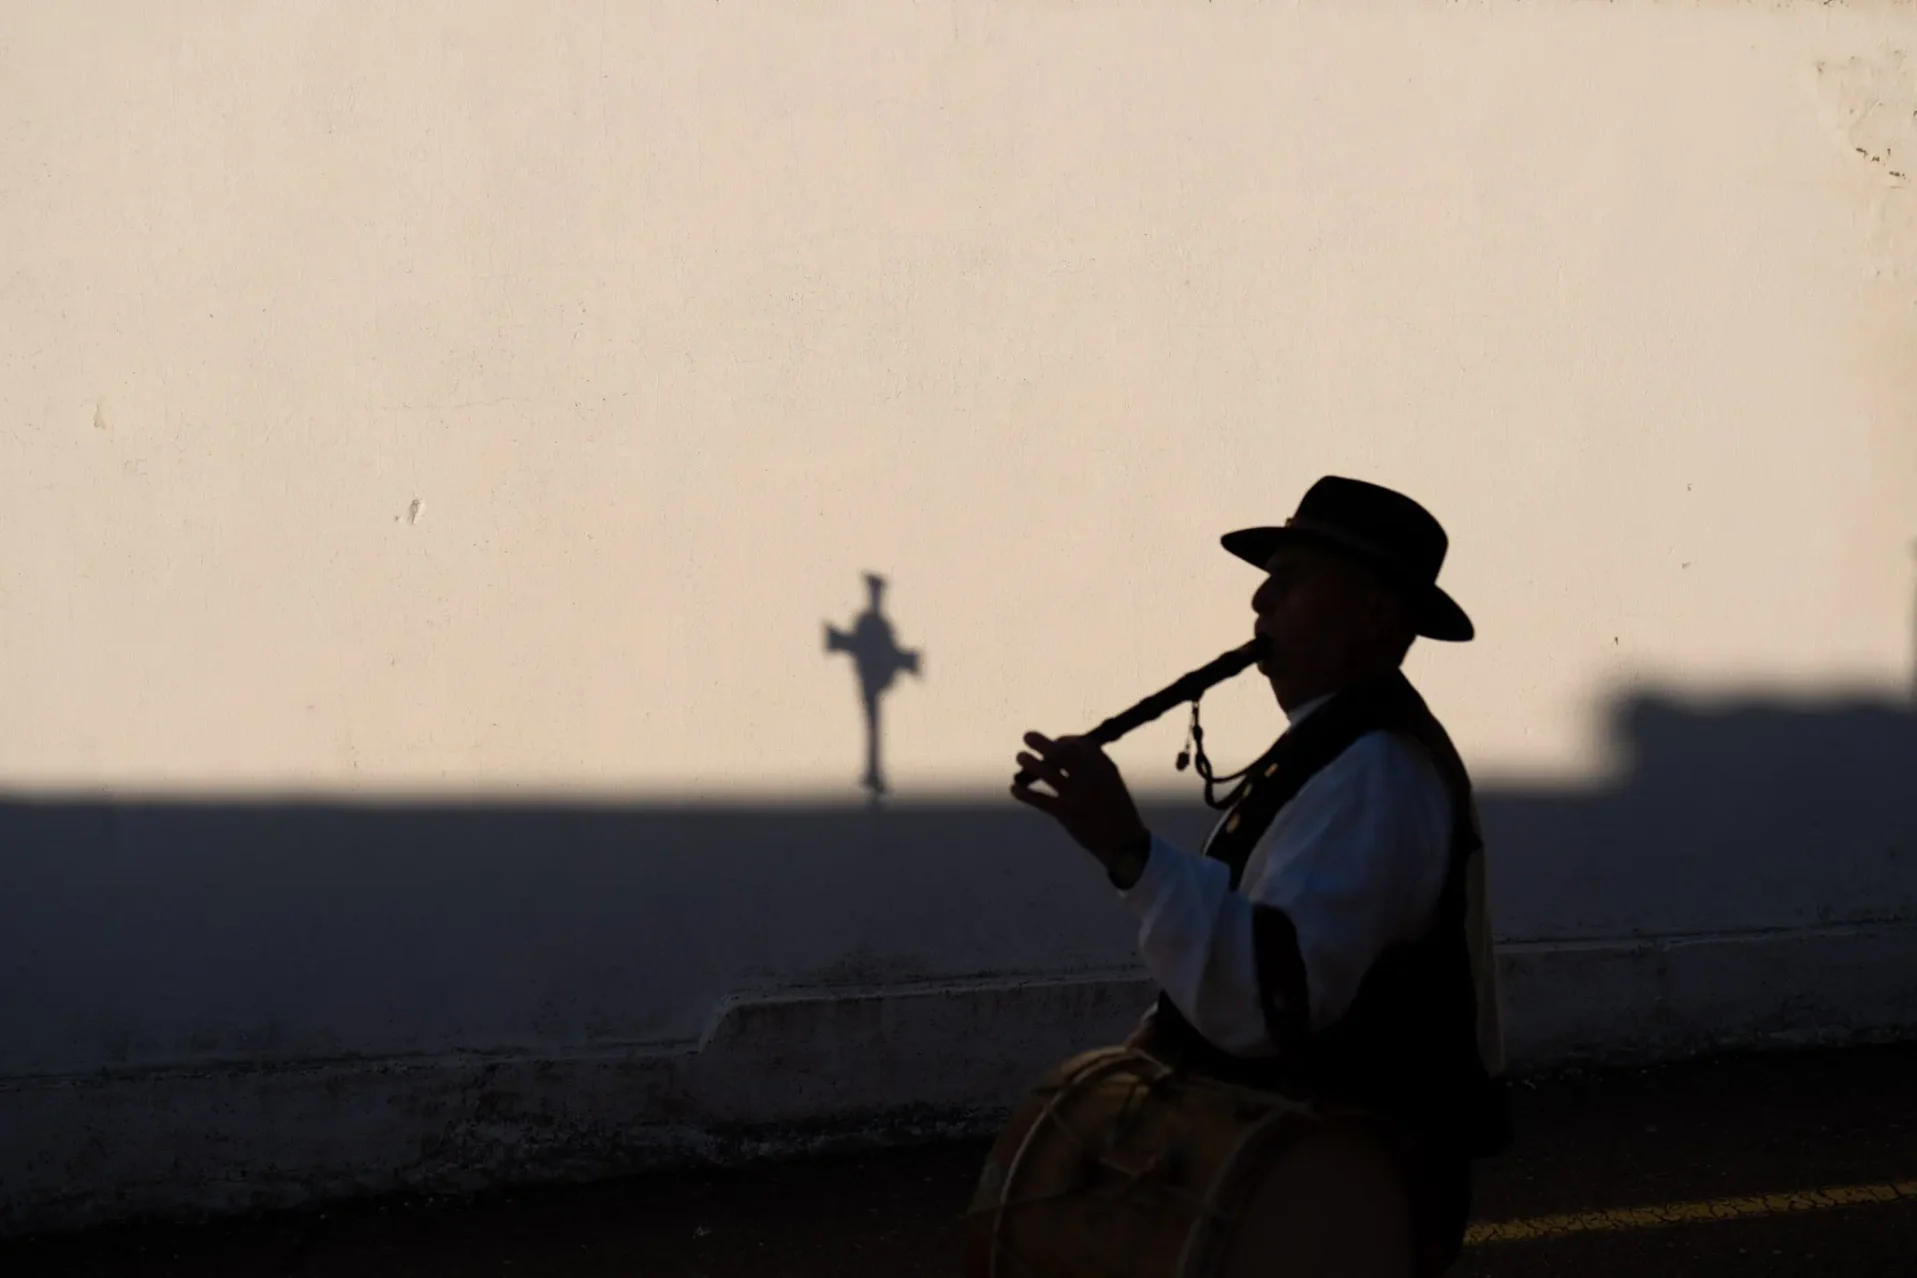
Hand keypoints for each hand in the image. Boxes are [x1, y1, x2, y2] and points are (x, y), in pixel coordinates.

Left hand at [1009, 732, 1149, 865]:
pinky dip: (1024, 793)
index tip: (1055, 743)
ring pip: (1047, 773)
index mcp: (1103, 766)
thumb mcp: (1111, 780)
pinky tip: (1015, 789)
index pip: (1079, 744)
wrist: (1123, 842)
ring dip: (1030, 763)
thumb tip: (1064, 747)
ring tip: (1020, 756)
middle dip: (1042, 743)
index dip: (1063, 740)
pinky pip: (1039, 799)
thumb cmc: (1116, 808)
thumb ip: (1093, 763)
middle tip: (1027, 736)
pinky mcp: (1065, 813)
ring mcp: (1076, 795)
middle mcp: (1090, 776)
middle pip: (1061, 753)